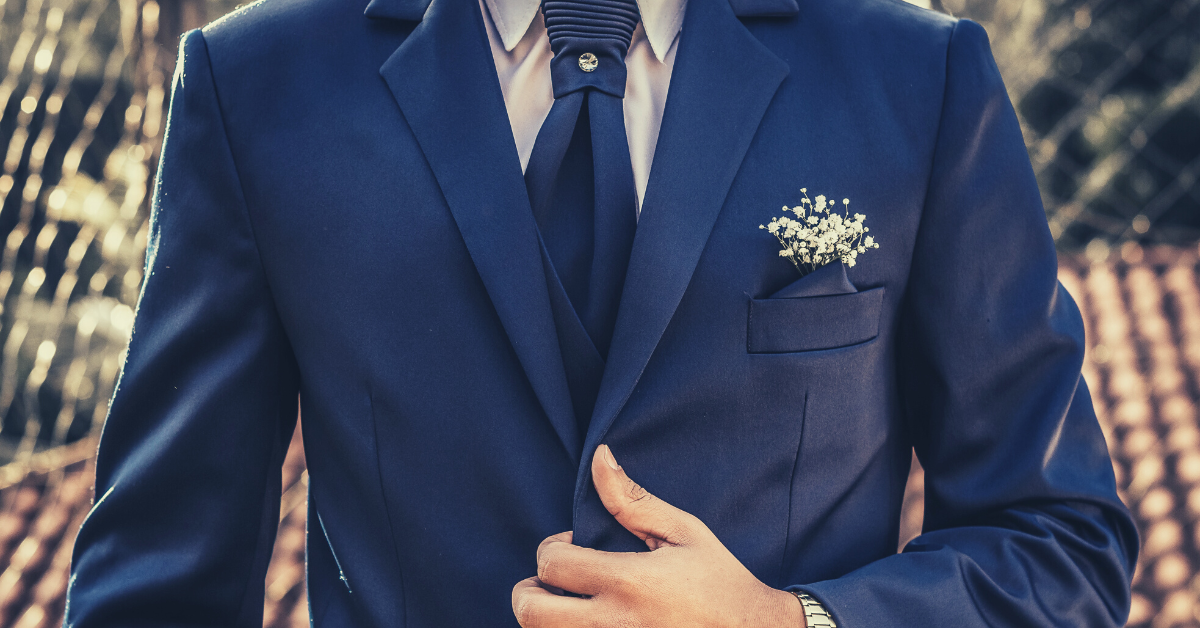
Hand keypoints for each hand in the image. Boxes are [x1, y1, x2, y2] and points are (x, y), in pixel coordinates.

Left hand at [512, 444, 805, 626]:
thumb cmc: (719, 580)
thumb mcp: (682, 532)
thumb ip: (632, 500)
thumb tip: (600, 458)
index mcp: (629, 581)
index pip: (551, 564)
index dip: (552, 548)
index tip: (572, 546)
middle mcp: (615, 624)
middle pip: (531, 613)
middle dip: (528, 592)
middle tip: (546, 584)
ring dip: (545, 620)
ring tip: (566, 605)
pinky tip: (587, 623)